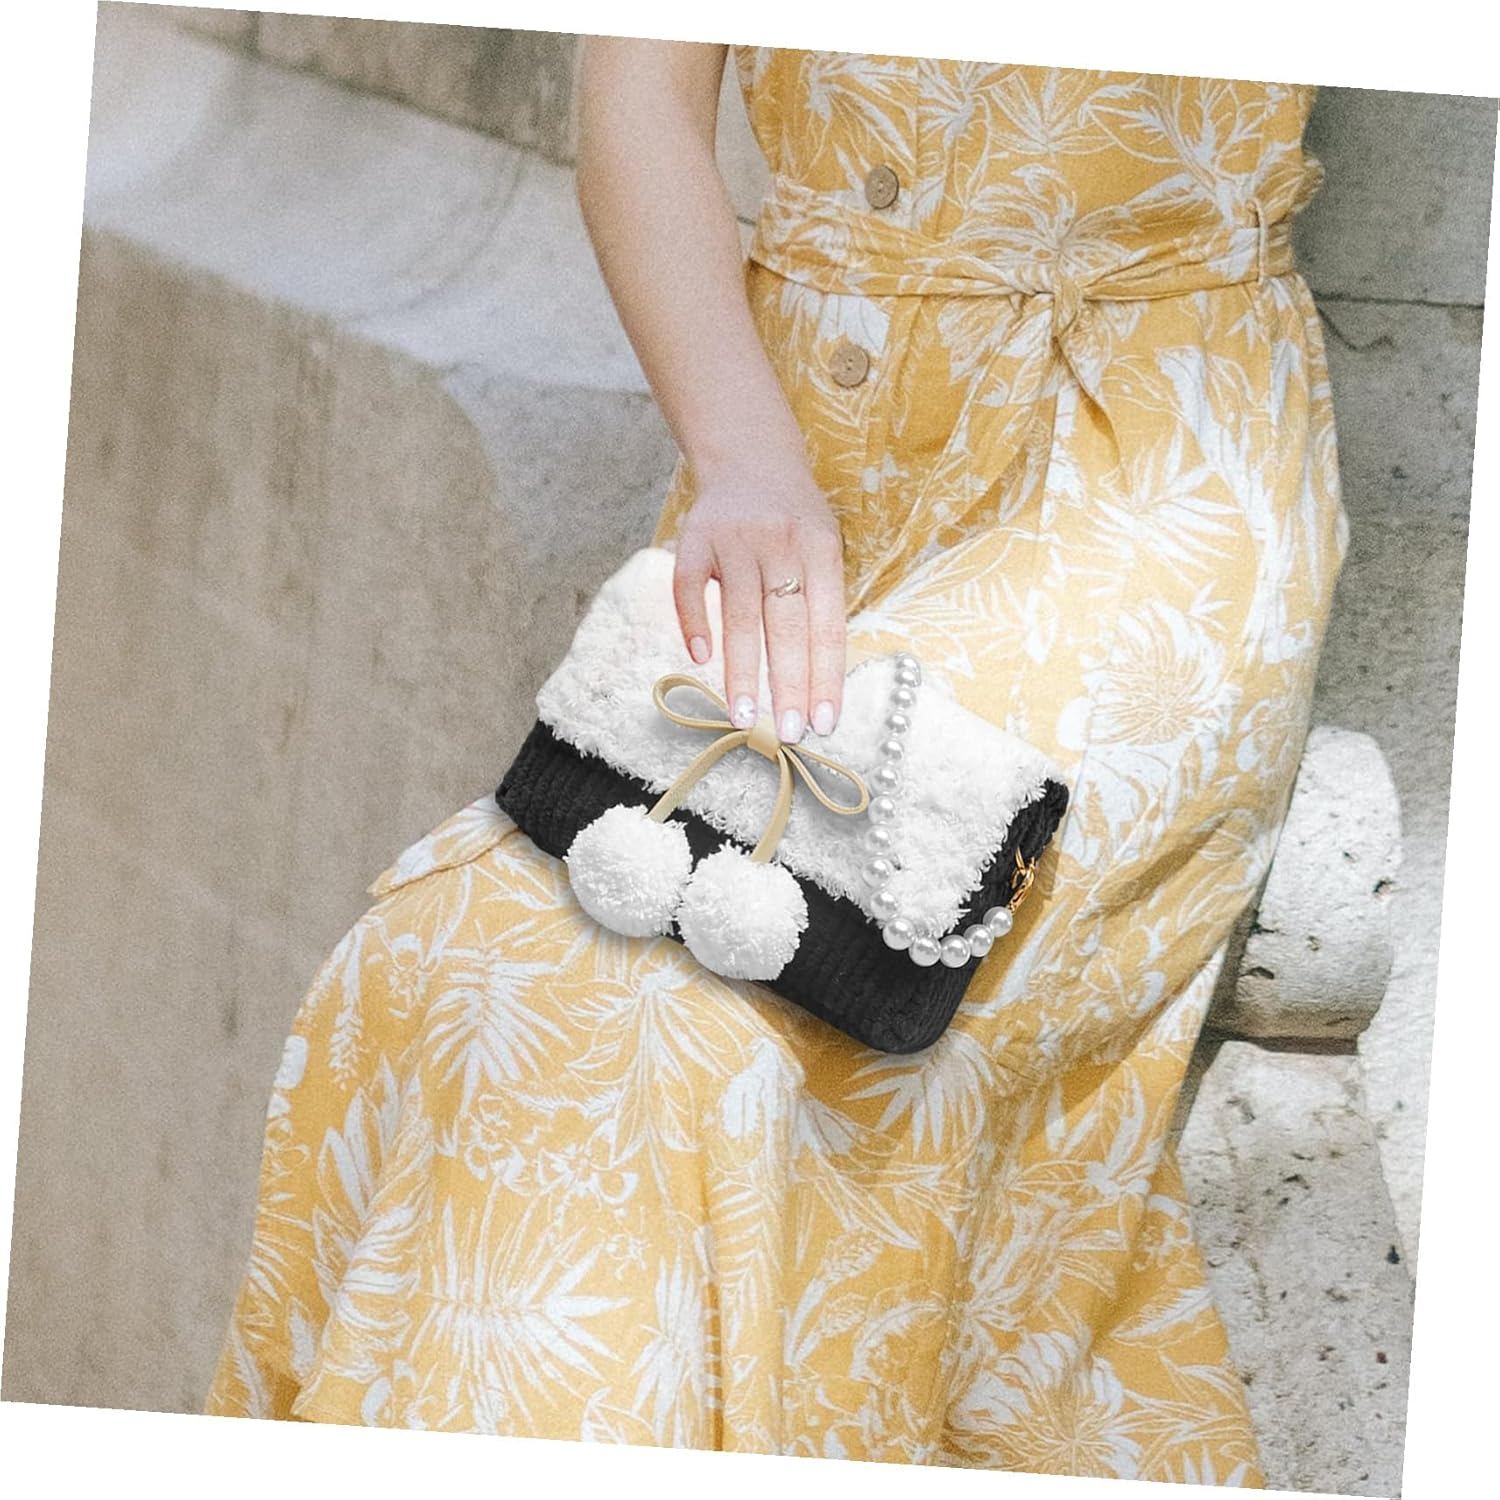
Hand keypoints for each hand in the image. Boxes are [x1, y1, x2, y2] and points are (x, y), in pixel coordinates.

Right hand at [671, 465, 846, 741]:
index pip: (827, 625)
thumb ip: (820, 602)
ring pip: (741, 615)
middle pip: (787, 625)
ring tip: (744, 717)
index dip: (826, 676)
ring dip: (743, 671)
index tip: (824, 722)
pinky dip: (694, 622)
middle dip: (789, 685)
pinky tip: (700, 659)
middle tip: (789, 732)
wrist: (751, 455)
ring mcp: (735, 539)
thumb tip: (817, 684)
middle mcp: (781, 543)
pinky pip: (690, 586)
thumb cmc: (794, 518)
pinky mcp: (695, 537)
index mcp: (822, 550)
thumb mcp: (822, 547)